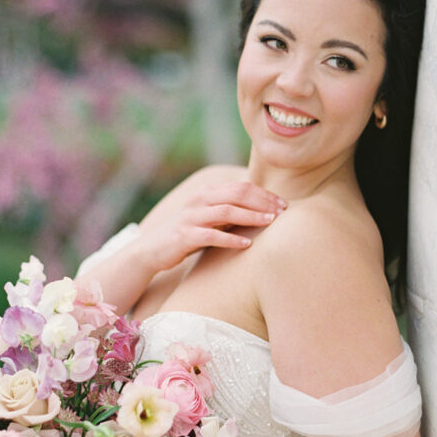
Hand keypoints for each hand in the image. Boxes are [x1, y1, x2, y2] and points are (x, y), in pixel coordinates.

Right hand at [138, 181, 286, 272]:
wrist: (152, 250)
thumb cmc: (188, 235)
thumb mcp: (209, 219)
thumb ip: (229, 212)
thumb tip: (262, 211)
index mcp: (207, 192)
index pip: (241, 187)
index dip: (264, 194)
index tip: (283, 204)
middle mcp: (199, 200)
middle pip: (237, 194)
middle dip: (262, 201)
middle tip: (282, 211)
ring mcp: (191, 217)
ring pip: (226, 211)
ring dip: (251, 216)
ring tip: (270, 222)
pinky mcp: (185, 235)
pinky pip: (211, 235)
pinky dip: (231, 239)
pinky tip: (247, 244)